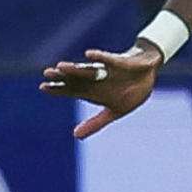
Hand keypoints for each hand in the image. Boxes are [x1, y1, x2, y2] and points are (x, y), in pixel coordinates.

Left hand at [40, 43, 164, 138]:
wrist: (149, 77)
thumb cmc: (130, 93)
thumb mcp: (114, 111)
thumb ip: (96, 123)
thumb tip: (75, 136)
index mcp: (92, 92)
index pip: (71, 90)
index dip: (57, 89)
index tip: (43, 87)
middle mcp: (95, 80)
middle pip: (75, 78)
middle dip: (62, 76)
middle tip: (47, 73)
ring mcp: (106, 71)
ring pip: (88, 69)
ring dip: (76, 68)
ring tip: (62, 66)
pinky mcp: (119, 63)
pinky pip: (108, 59)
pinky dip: (99, 57)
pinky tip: (89, 55)